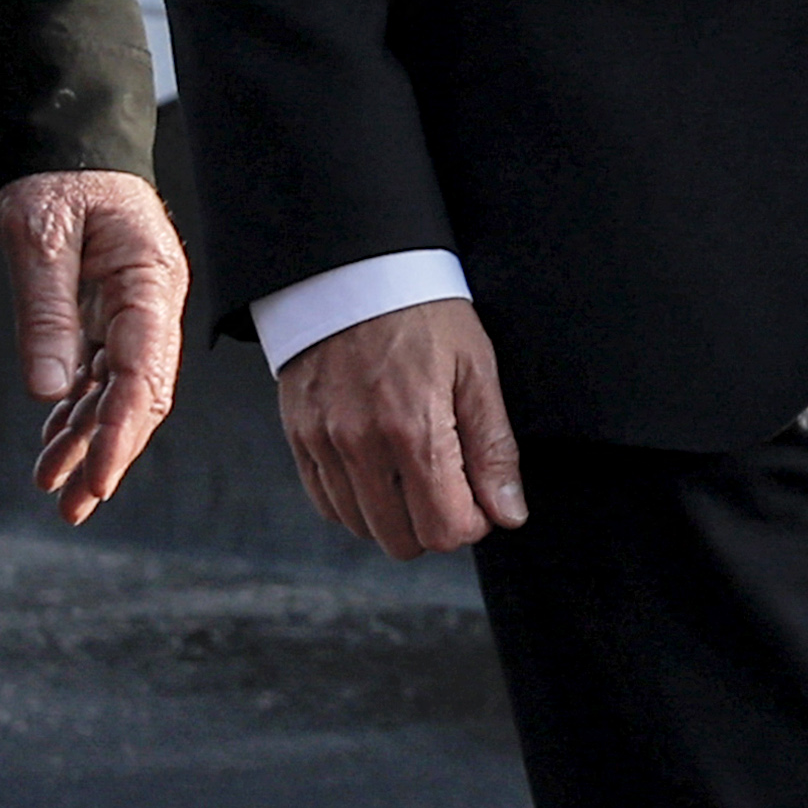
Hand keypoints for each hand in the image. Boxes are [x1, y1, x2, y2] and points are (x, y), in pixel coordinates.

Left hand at [0, 168, 189, 524]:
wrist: (63, 142)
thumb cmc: (56, 175)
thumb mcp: (39, 235)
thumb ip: (46, 311)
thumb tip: (49, 391)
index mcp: (150, 279)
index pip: (143, 372)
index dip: (121, 432)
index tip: (97, 479)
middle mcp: (151, 302)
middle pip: (140, 394)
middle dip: (109, 453)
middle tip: (74, 504)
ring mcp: (135, 310)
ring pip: (118, 392)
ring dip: (88, 441)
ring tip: (52, 486)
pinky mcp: (111, 313)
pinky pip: (99, 374)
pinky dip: (77, 412)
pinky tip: (54, 444)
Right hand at [273, 295, 527, 560]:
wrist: (352, 266)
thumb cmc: (421, 310)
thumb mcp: (475, 367)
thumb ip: (493, 447)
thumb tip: (508, 513)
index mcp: (413, 429)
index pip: (445, 530)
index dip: (472, 522)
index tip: (478, 494)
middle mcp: (361, 444)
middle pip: (402, 541)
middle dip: (434, 523)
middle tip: (448, 481)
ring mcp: (322, 443)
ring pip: (362, 527)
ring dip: (394, 514)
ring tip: (411, 467)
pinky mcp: (299, 436)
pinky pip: (326, 503)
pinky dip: (355, 500)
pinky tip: (376, 467)